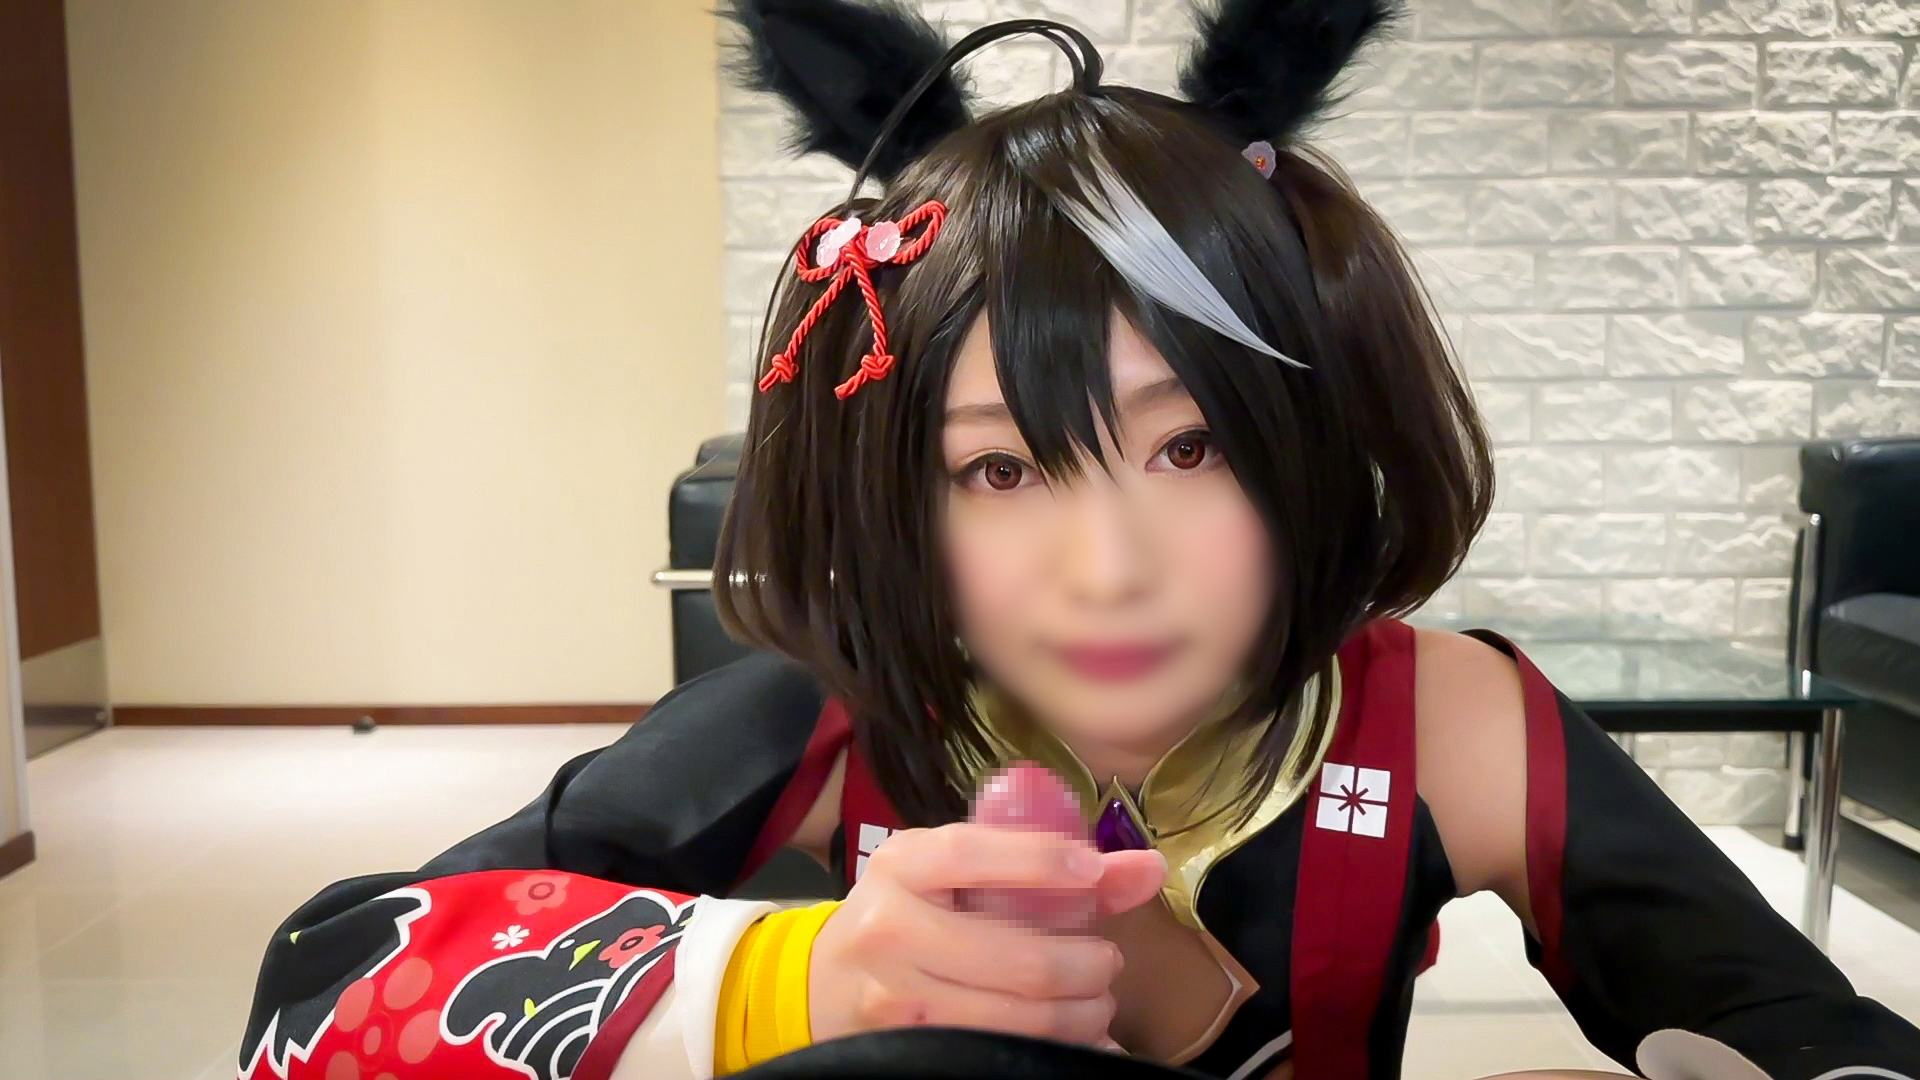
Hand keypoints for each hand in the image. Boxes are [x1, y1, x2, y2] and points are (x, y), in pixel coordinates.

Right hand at [808, 824, 1165, 1046]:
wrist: (821, 985)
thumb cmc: (907, 915)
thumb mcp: (953, 875)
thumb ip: (1045, 865)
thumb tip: (1149, 867)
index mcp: (900, 866)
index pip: (969, 854)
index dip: (1039, 862)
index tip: (1093, 872)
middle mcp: (889, 929)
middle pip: (1018, 958)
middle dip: (1089, 967)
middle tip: (1106, 964)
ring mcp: (895, 1000)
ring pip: (1019, 1018)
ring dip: (1081, 1015)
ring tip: (1094, 1003)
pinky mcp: (908, 1050)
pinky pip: (1003, 1055)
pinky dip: (1056, 1048)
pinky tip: (1075, 1038)